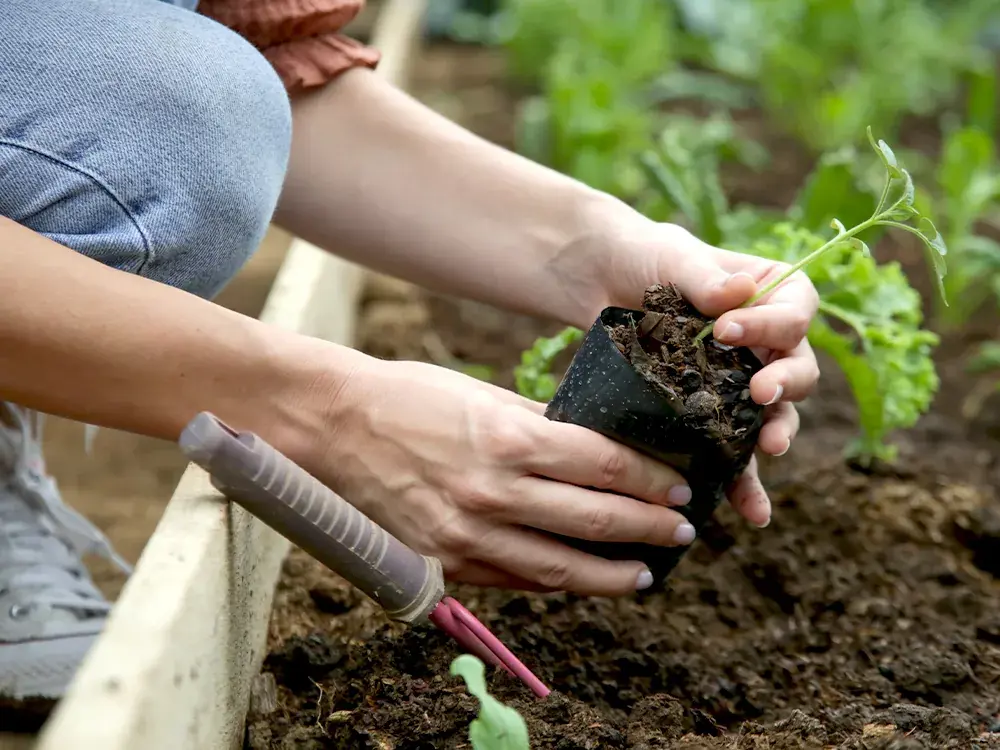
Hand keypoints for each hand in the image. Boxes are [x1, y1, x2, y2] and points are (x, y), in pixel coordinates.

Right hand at [309, 357, 699, 595]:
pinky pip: (514, 580)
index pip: (605, 465)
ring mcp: (467, 534)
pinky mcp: (443, 563)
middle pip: (595, 519)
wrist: (335, 426)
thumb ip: (541, 425)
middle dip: (650, 528)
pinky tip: (582, 581)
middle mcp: (493, 492)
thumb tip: (597, 446)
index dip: (652, 480)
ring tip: (646, 573)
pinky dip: (555, 584)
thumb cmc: (411, 398)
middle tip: (682, 531)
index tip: (680, 487)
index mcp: (509, 439)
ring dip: (614, 574)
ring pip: (561, 568)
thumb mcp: (483, 395)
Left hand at [556, 214, 820, 527]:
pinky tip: (750, 511)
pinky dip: (745, 480)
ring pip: (774, 415)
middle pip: (797, 367)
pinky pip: (735, 450)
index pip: (796, 311)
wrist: (600, 281)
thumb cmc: (643, 256)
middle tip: (760, 394)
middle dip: (785, 385)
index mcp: (770, 292)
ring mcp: (740, 379)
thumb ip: (704, 276)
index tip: (726, 331)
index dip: (773, 325)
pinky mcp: (711, 412)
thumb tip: (739, 294)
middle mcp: (766, 340)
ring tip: (768, 449)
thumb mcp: (671, 256)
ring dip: (777, 434)